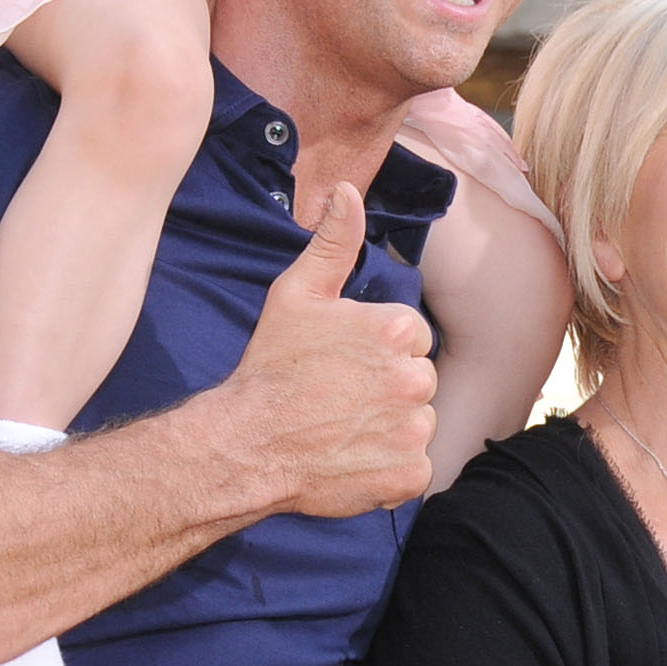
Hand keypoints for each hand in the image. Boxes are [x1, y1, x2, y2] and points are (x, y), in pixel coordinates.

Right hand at [225, 183, 435, 518]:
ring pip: (417, 425)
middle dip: (388, 391)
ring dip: (389, 431)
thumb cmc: (271, 367)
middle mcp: (415, 378)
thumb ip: (334, 242)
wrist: (246, 443)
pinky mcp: (409, 475)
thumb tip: (348, 190)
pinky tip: (353, 460)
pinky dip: (390, 471)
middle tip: (339, 400)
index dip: (376, 354)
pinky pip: (414, 470)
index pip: (412, 340)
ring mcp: (413, 430)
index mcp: (399, 329)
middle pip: (419, 382)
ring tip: (342, 431)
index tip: (341, 367)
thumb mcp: (297, 294)